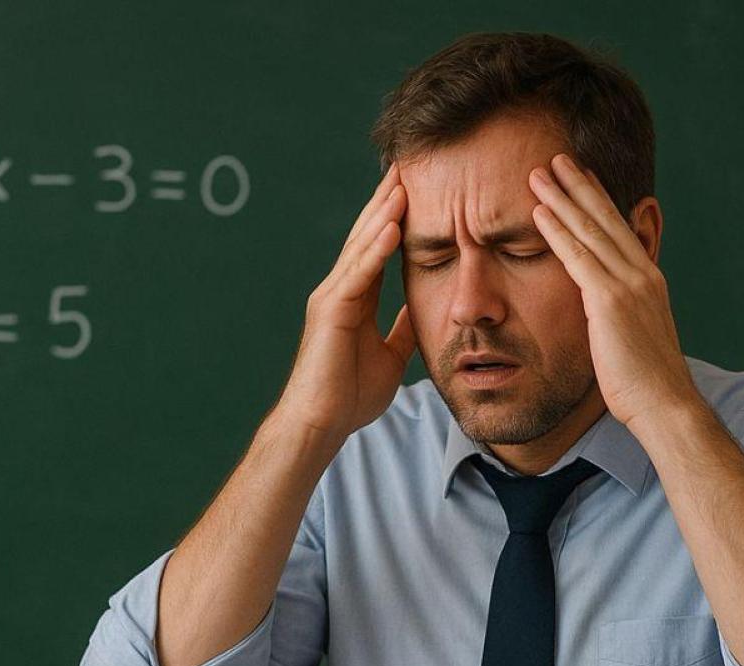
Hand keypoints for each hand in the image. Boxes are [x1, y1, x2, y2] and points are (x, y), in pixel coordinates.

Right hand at [277, 164, 416, 439]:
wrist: (321, 424)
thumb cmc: (349, 395)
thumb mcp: (391, 355)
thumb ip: (401, 329)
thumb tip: (422, 311)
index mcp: (356, 297)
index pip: (379, 246)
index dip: (397, 216)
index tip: (419, 186)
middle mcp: (341, 289)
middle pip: (368, 234)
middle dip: (388, 199)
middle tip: (408, 163)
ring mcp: (332, 297)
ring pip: (362, 245)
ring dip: (384, 212)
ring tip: (403, 180)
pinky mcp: (330, 311)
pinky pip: (358, 274)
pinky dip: (375, 248)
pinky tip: (392, 225)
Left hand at [528, 154, 702, 431]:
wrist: (665, 405)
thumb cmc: (646, 385)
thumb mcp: (633, 340)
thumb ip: (616, 317)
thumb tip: (599, 315)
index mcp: (649, 281)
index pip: (620, 231)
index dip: (599, 201)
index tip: (581, 179)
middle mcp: (642, 275)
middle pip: (606, 219)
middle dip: (579, 186)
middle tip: (557, 159)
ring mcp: (629, 285)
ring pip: (590, 230)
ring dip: (562, 198)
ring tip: (539, 173)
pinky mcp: (611, 301)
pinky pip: (578, 257)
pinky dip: (557, 231)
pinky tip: (539, 212)